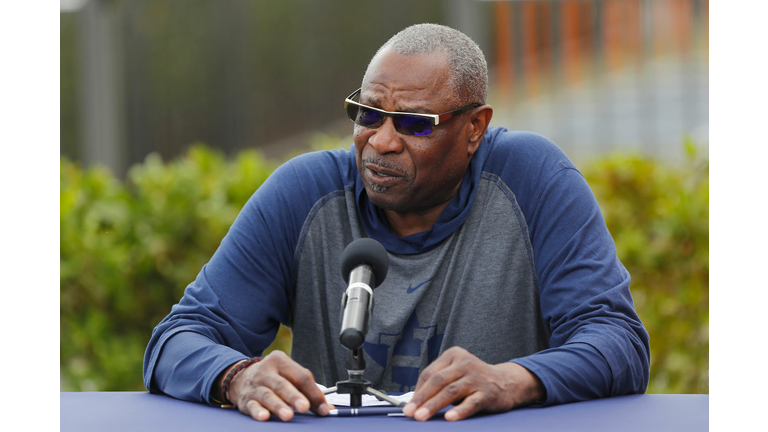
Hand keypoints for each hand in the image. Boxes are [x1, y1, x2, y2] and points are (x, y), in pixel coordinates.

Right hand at [226, 351, 332, 420]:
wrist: (241, 377)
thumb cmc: (272, 377)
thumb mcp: (288, 376)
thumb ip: (307, 391)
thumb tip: (326, 409)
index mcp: (281, 361)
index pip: (301, 376)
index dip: (314, 393)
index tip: (323, 409)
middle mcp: (267, 372)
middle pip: (283, 384)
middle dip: (294, 397)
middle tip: (305, 407)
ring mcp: (255, 386)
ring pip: (268, 396)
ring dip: (278, 406)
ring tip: (288, 416)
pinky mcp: (246, 400)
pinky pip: (252, 405)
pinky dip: (258, 411)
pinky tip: (264, 416)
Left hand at [402, 346, 543, 420]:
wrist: (506, 382)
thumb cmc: (474, 379)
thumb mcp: (455, 373)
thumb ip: (438, 383)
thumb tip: (415, 401)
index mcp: (453, 355)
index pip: (430, 373)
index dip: (418, 390)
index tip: (408, 406)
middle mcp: (464, 363)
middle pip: (438, 381)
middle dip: (422, 398)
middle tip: (410, 412)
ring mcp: (477, 377)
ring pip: (451, 391)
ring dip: (434, 405)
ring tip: (422, 417)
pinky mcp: (487, 392)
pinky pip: (471, 402)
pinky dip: (460, 410)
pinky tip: (449, 417)